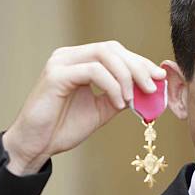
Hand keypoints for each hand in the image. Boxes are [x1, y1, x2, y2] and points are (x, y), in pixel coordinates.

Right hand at [2, 41, 165, 175]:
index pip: (115, 51)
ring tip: (134, 99)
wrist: (36, 145)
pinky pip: (93, 71)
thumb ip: (123, 96)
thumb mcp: (102, 109)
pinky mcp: (56, 75)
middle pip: (112, 49)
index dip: (140, 62)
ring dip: (126, 76)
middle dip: (138, 67)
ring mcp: (61, 62)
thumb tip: (149, 90)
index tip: (159, 77)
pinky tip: (118, 102)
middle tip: (153, 87)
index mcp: (79, 60)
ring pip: (104, 55)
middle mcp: (69, 56)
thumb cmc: (64, 127)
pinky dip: (112, 86)